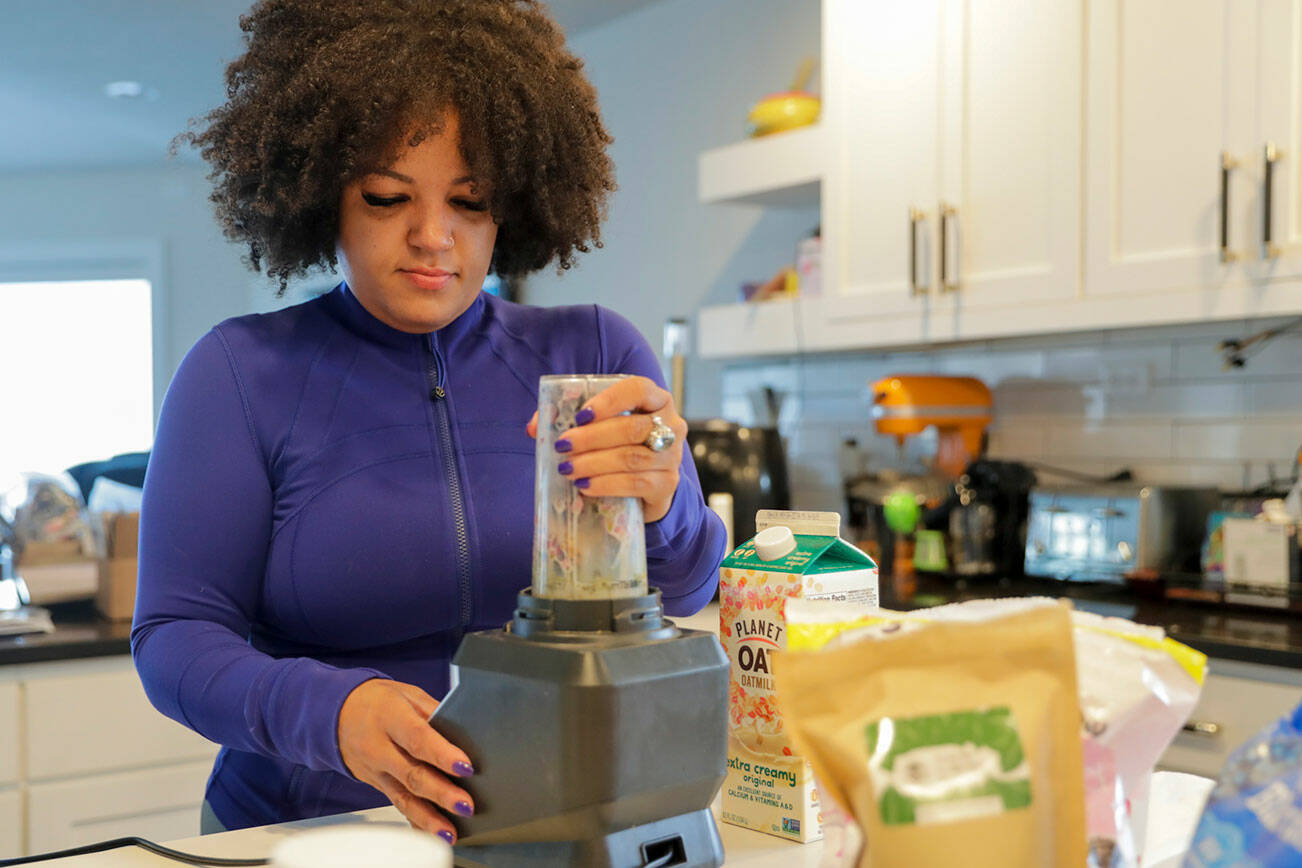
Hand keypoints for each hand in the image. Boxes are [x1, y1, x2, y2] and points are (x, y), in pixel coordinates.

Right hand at [337, 679, 473, 843]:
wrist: (337, 713)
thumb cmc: (378, 701)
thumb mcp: (408, 694)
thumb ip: (435, 712)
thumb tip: (464, 733)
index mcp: (390, 717)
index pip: (418, 738)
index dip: (442, 754)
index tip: (465, 767)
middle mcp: (379, 747)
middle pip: (412, 774)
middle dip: (441, 793)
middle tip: (465, 804)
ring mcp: (375, 770)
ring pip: (402, 797)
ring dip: (428, 818)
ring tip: (449, 832)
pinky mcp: (376, 785)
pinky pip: (396, 803)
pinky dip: (415, 821)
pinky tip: (431, 832)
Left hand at [526, 376, 687, 522]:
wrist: (648, 485)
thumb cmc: (621, 447)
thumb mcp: (601, 428)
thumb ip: (571, 422)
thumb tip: (535, 427)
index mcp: (655, 400)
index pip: (638, 390)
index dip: (609, 401)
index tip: (580, 416)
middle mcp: (671, 425)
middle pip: (631, 428)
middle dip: (592, 437)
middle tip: (563, 446)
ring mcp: (672, 457)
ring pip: (631, 457)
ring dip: (594, 463)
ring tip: (567, 469)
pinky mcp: (667, 484)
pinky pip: (636, 483)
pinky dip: (606, 484)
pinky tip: (585, 485)